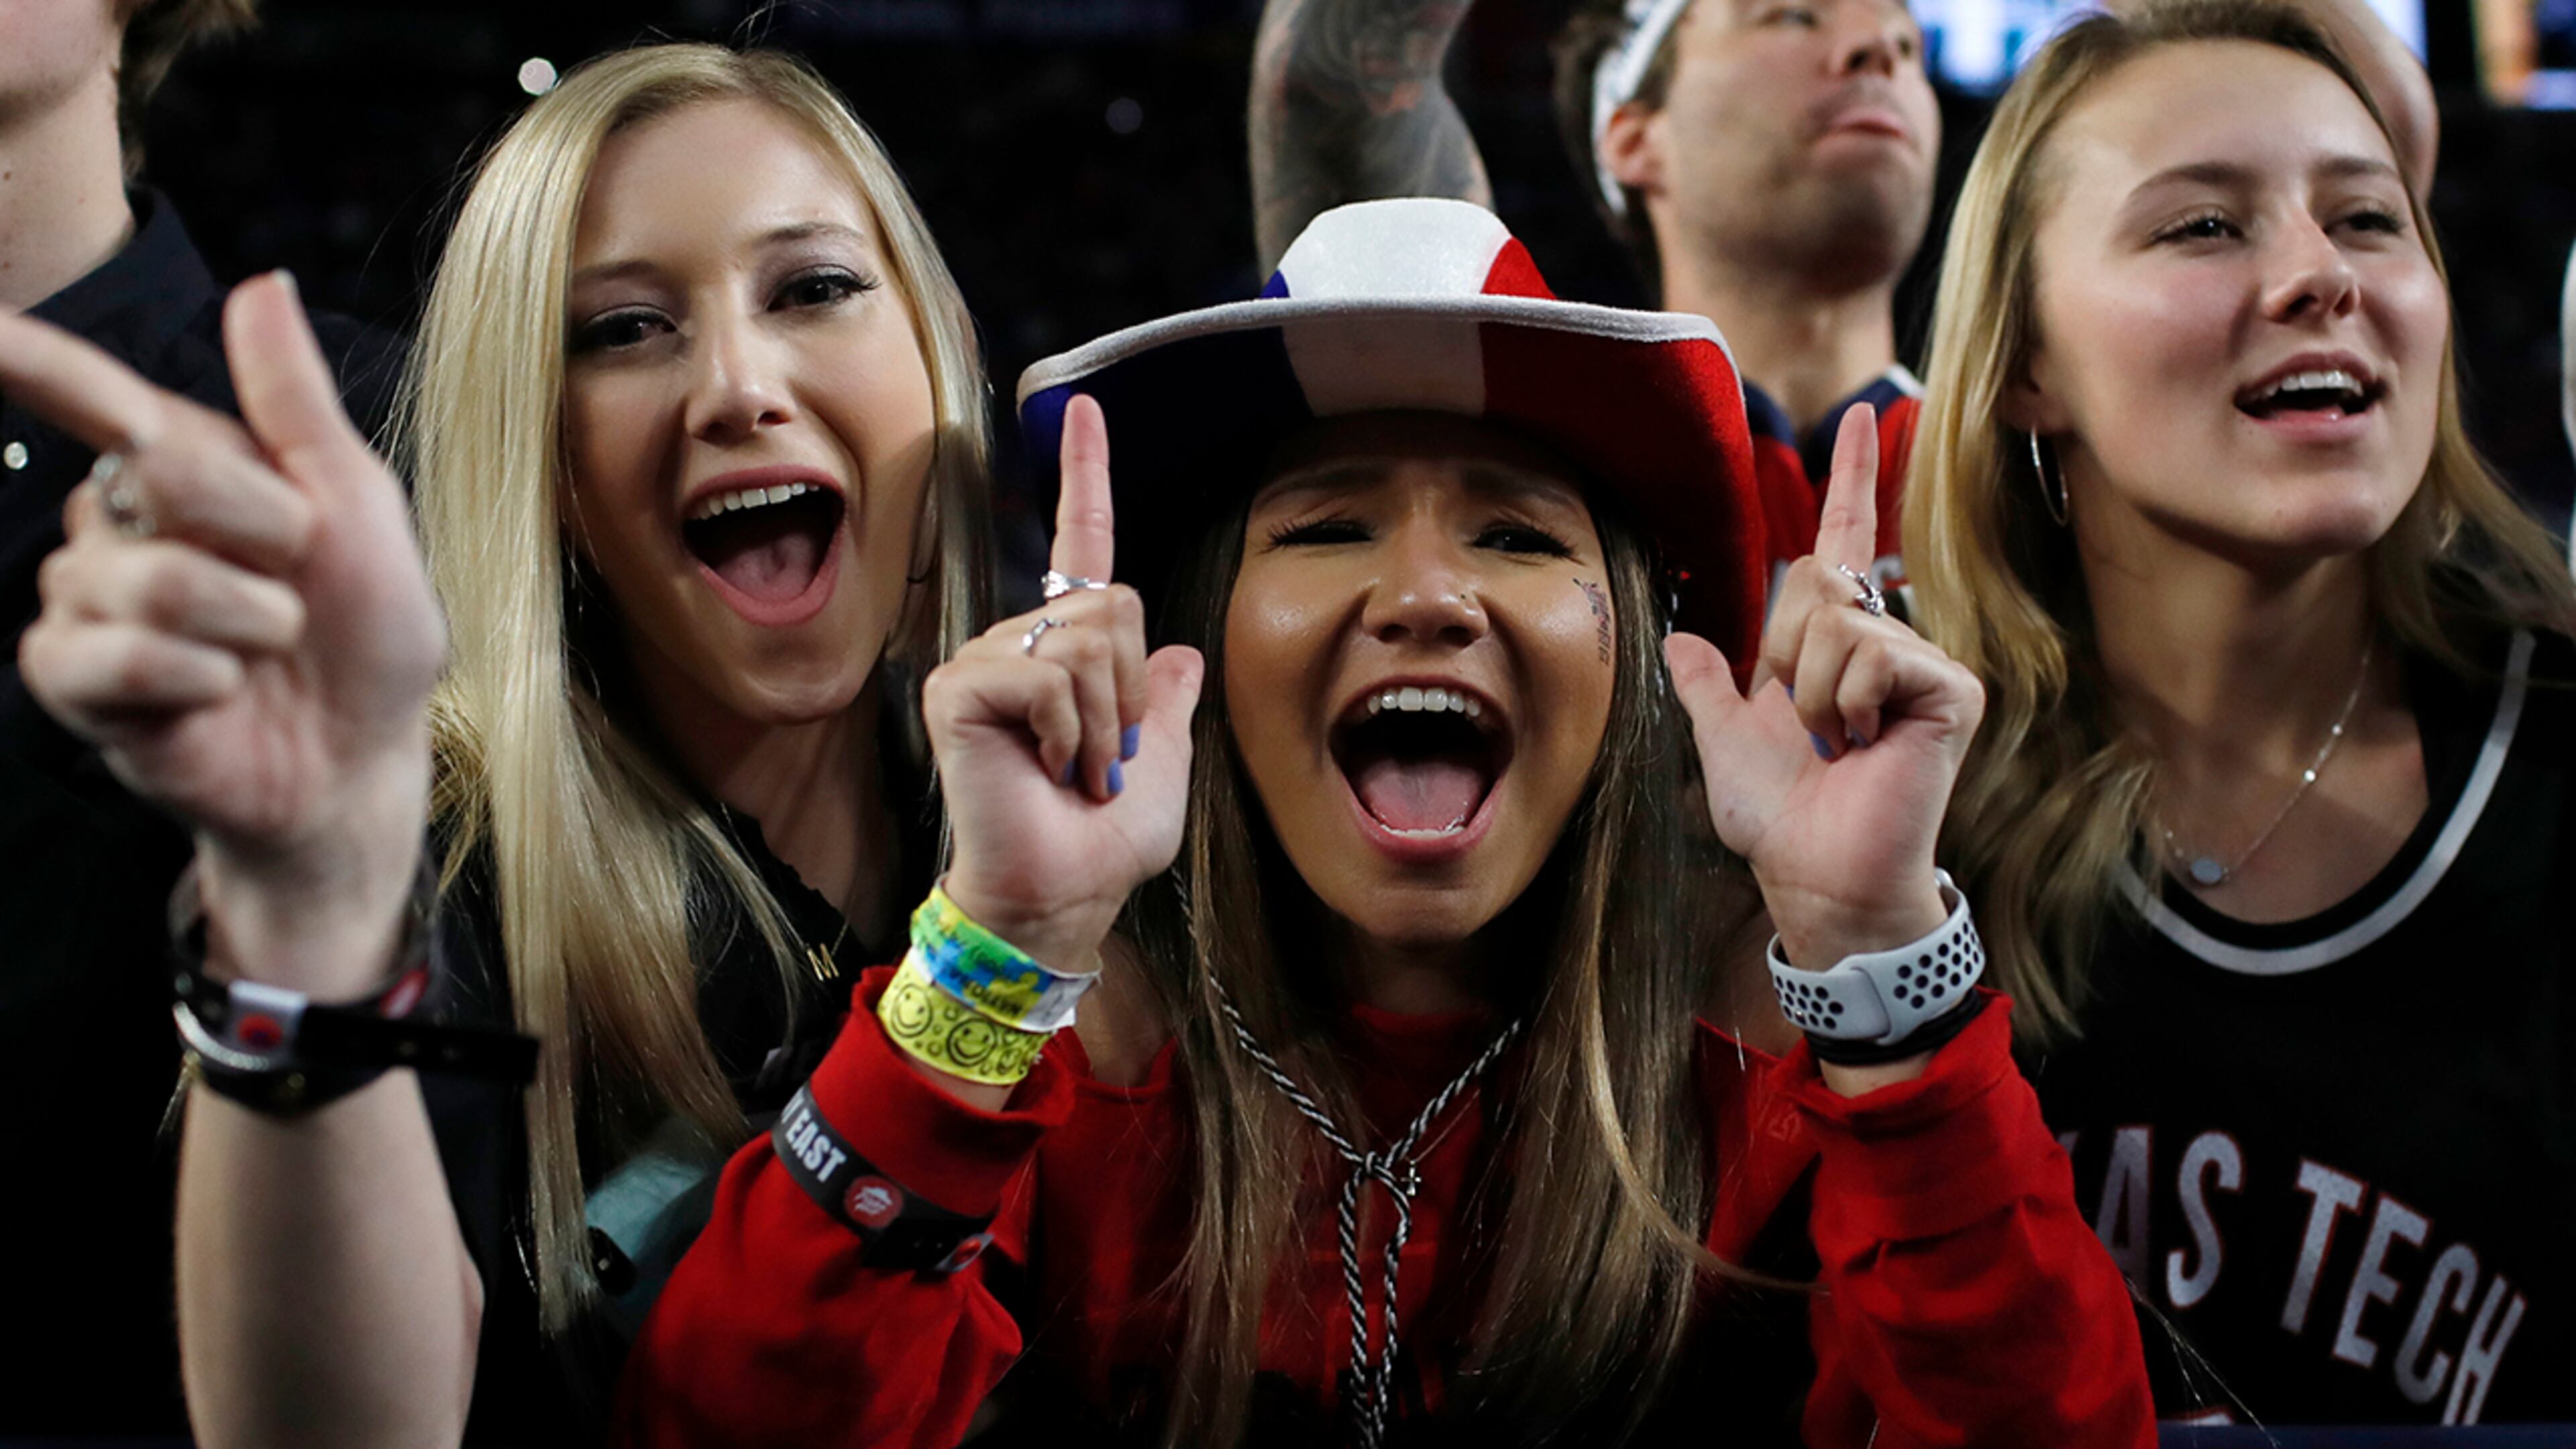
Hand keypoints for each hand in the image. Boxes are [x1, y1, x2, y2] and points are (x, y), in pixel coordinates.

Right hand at [14, 274, 446, 995]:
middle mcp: (118, 522)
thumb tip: (262, 283)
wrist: (363, 755)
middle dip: (263, 530)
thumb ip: (297, 402)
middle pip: (155, 475)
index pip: (93, 394)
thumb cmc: (366, 631)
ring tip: (266, 651)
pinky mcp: (73, 680)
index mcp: (184, 465)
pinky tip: (217, 695)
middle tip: (297, 584)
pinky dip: (196, 678)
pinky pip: (114, 657)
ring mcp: (86, 601)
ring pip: (145, 578)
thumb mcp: (356, 506)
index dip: (33, 357)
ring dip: (245, 620)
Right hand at [923, 395, 1203, 969]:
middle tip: (1104, 755)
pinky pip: (1046, 674)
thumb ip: (1170, 705)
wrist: (1059, 896)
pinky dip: (1068, 731)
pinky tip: (1046, 769)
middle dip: (1132, 688)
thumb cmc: (1103, 842)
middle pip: (1115, 602)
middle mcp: (1021, 642)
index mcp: (1069, 651)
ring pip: (1089, 638)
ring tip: (1076, 770)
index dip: (1083, 475)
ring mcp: (986, 661)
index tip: (1081, 406)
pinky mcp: (961, 688)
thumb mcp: (1164, 766)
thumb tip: (1181, 653)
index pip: (1080, 546)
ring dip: (1104, 721)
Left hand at [1665, 404, 1983, 970]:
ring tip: (1836, 743)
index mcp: (1835, 644)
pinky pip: (1873, 652)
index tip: (1862, 415)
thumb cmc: (1781, 817)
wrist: (1818, 876)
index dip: (1852, 478)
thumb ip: (1705, 685)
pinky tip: (1866, 743)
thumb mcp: (1721, 739)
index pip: (1841, 543)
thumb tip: (1681, 638)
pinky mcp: (1948, 687)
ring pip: (1837, 621)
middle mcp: (1886, 640)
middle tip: (1808, 725)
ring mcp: (1922, 662)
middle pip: (1816, 580)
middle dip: (1785, 653)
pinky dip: (1848, 701)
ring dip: (1812, 690)